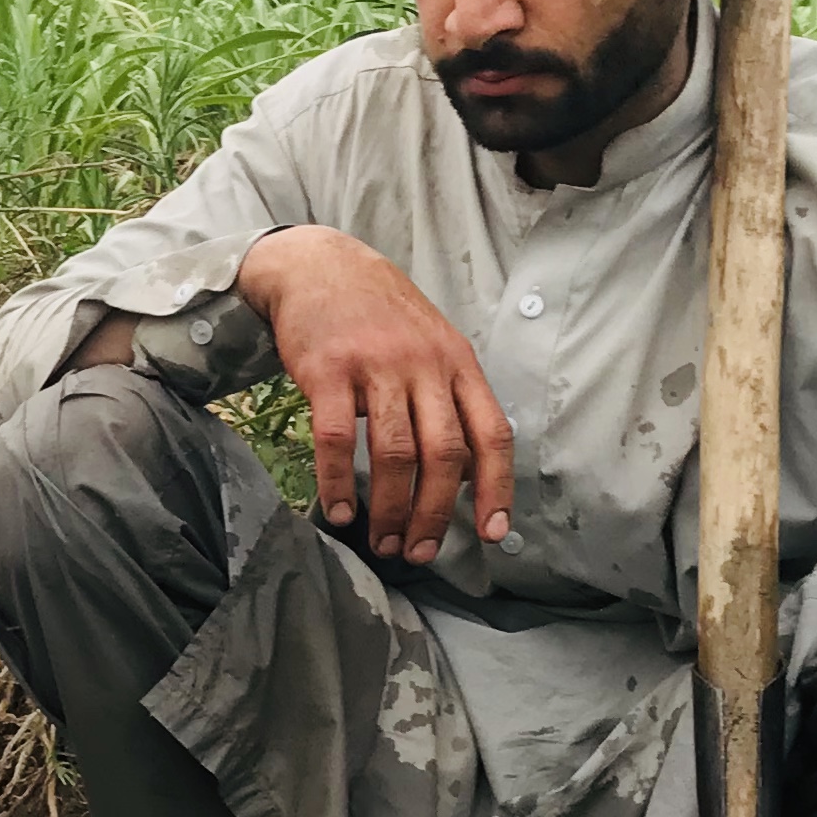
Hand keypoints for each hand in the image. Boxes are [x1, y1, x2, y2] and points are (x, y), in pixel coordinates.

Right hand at [233, 226, 514, 565]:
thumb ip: (451, 400)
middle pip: (445, 454)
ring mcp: (377, 366)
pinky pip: (338, 438)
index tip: (492, 533)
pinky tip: (337, 510)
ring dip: (390, 508)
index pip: (492, 433)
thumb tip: (470, 471)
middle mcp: (425, 365)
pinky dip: (338, 482)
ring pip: (395, 454)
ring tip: (382, 541)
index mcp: (458, 363)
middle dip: (434, 514)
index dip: (496, 488)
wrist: (319, 264)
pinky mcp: (328, 370)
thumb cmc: (379, 314)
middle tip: (419, 552)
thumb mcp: (432, 344)